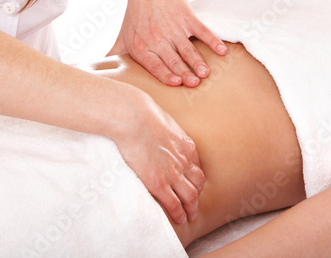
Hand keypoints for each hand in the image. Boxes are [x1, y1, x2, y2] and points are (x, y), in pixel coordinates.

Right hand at [110, 89, 205, 223]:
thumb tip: (160, 130)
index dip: (195, 176)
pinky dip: (179, 213)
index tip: (193, 182)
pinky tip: (180, 219)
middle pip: (197, 182)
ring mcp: (172, 173)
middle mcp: (183, 160)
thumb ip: (166, 130)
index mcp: (185, 145)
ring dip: (191, 207)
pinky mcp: (158, 183)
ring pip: (190, 196)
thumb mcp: (162, 120)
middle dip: (197, 194)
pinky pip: (174, 204)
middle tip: (195, 203)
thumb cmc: (141, 113)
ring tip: (189, 215)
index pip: (196, 165)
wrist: (133, 117)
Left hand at [111, 0, 226, 86]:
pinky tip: (221, 51)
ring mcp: (172, 26)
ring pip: (187, 48)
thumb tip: (103, 76)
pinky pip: (202, 31)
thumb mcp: (123, 36)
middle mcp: (156, 37)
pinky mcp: (186, 16)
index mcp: (141, 45)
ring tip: (205, 73)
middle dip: (184, 72)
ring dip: (197, 61)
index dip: (165, 74)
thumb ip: (116, 57)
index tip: (177, 83)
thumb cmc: (136, 16)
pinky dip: (213, 41)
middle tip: (194, 83)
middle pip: (172, 58)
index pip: (154, 64)